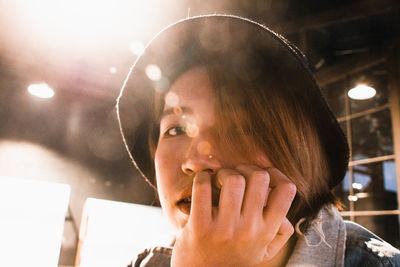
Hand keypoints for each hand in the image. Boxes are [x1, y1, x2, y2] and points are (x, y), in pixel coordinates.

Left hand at [171, 165, 295, 266]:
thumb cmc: (232, 258)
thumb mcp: (261, 250)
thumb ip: (278, 233)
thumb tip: (286, 213)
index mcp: (266, 232)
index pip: (286, 190)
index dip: (275, 174)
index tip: (260, 177)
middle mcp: (249, 230)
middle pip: (259, 177)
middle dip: (246, 168)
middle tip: (235, 176)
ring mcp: (224, 229)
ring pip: (233, 179)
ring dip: (224, 172)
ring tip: (218, 181)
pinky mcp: (199, 227)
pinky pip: (202, 187)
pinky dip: (202, 178)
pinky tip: (203, 184)